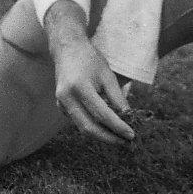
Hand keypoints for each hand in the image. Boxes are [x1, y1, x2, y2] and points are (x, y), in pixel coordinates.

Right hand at [43, 2, 134, 143]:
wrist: (67, 49)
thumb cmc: (90, 59)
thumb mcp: (107, 75)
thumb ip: (117, 98)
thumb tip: (128, 119)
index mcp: (79, 87)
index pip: (101, 114)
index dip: (117, 127)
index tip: (131, 135)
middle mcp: (67, 98)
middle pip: (89, 127)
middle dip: (109, 138)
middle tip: (126, 143)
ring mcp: (61, 103)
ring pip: (83, 127)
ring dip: (102, 135)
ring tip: (120, 139)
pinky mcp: (61, 107)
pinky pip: (79, 121)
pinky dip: (94, 127)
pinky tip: (107, 128)